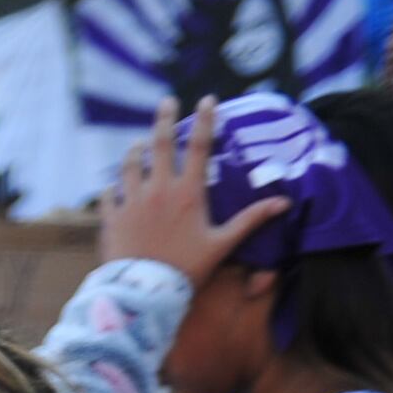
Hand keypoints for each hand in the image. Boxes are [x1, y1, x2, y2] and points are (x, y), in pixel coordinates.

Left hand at [99, 98, 288, 286]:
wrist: (145, 293)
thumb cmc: (187, 269)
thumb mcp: (222, 244)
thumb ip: (250, 220)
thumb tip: (282, 203)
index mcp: (188, 192)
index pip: (200, 147)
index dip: (205, 120)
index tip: (207, 100)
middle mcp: (158, 190)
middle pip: (161, 144)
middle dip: (164, 119)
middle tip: (166, 102)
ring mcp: (132, 201)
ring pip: (131, 165)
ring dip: (135, 150)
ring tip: (138, 142)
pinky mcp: (112, 217)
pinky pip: (109, 195)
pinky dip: (113, 187)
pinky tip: (114, 185)